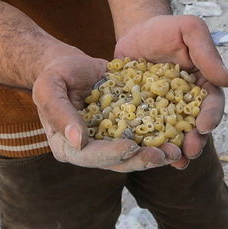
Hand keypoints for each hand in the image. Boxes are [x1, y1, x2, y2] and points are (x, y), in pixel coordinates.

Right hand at [31, 50, 171, 171]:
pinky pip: (142, 139)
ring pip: (132, 155)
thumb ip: (60, 113)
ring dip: (154, 155)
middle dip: (140, 160)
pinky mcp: (123, 132)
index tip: (130, 146)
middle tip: (162, 155)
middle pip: (115, 162)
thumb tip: (78, 141)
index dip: (110, 153)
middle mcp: (88, 151)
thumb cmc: (55, 74)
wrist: (71, 65)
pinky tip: (177, 138)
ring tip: (175, 151)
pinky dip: (159, 139)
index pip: (88, 156)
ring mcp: (107, 143)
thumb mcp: (50, 87)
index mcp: (66, 146)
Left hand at [114, 14, 227, 167]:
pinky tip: (146, 156)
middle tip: (190, 151)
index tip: (204, 126)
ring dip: (176, 149)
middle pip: (195, 126)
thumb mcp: (190, 30)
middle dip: (195, 141)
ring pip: (174, 135)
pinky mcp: (143, 115)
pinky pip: (148, 133)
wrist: (135, 31)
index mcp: (204, 85)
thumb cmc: (167, 28)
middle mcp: (188, 102)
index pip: (212, 103)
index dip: (211, 116)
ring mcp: (165, 111)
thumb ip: (207, 53)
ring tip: (173, 161)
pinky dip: (149, 145)